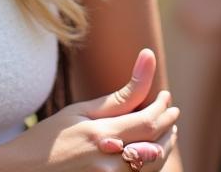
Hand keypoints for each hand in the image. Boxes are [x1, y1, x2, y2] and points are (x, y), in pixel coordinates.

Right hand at [12, 49, 178, 169]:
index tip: (166, 96)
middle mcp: (110, 161)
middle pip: (156, 146)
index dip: (162, 108)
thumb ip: (117, 97)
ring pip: (153, 166)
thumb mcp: (79, 111)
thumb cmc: (49, 137)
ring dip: (164, 146)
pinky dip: (149, 164)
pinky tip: (148, 151)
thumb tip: (148, 60)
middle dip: (168, 126)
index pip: (147, 121)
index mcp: (101, 135)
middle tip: (171, 110)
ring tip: (166, 130)